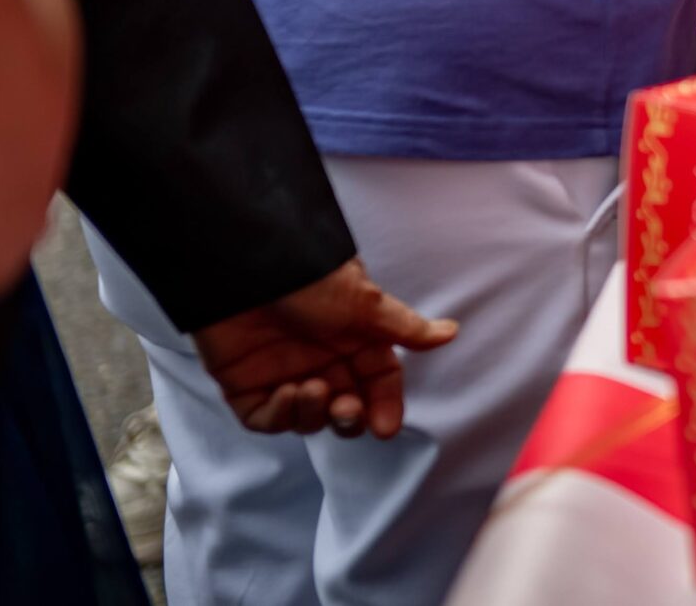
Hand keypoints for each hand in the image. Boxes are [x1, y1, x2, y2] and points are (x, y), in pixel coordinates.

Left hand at [191, 259, 456, 439]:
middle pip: (344, 408)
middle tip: (347, 409)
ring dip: (313, 413)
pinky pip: (266, 420)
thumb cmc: (310, 279)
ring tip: (311, 388)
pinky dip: (279, 416)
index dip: (384, 405)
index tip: (386, 427)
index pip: (378, 382)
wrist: (247, 268)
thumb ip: (405, 328)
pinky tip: (286, 392)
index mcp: (354, 340)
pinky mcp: (245, 385)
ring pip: (307, 418)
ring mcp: (283, 373)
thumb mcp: (365, 304)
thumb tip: (450, 332)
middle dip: (349, 418)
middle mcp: (322, 359)